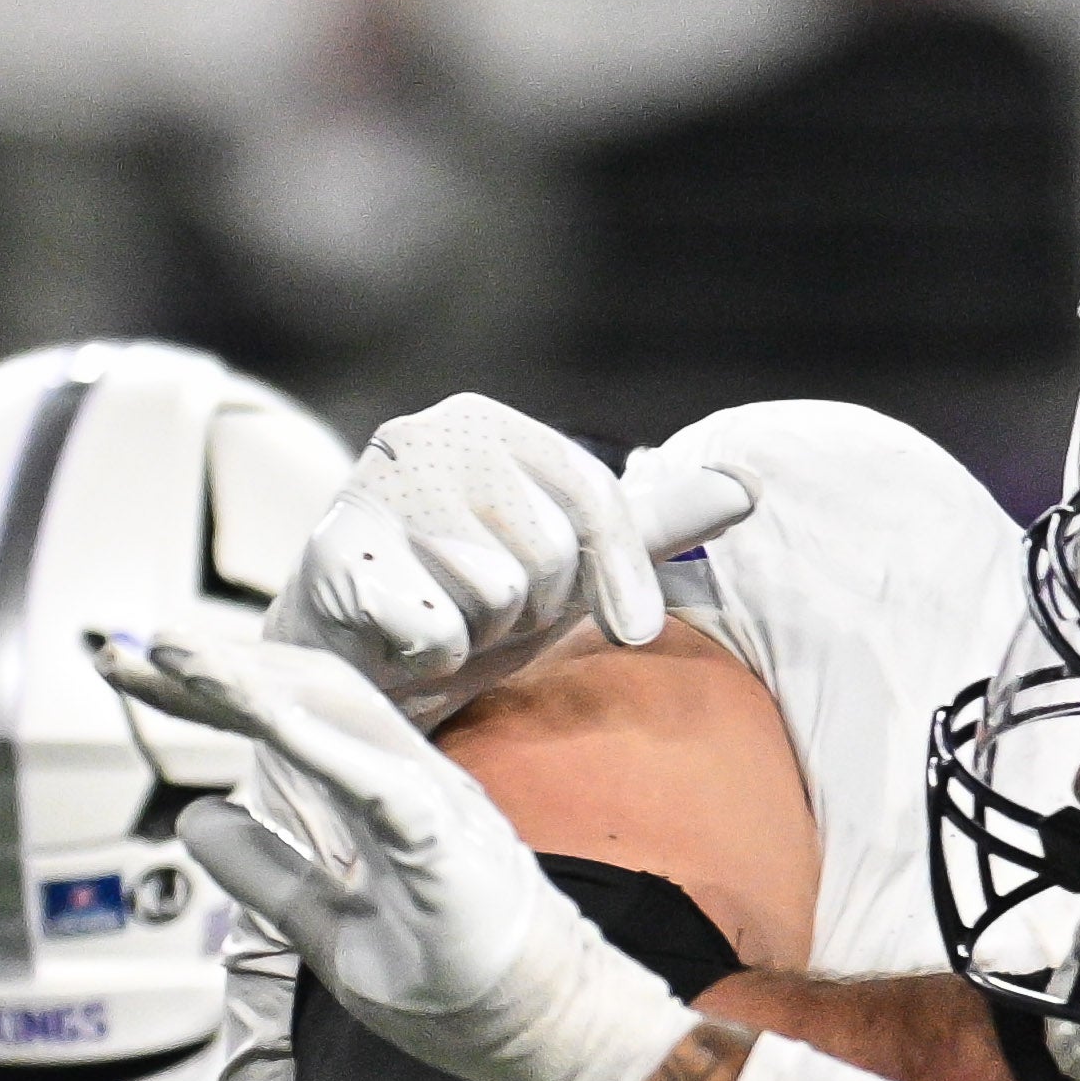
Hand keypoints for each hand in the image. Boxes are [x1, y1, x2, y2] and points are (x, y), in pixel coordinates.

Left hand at [99, 629, 697, 1080]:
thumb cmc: (453, 982)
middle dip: (214, 669)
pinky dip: (324, 748)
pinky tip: (264, 719)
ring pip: (339, 719)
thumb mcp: (325, 929)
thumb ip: (264, 871)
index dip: (211, 690)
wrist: (548, 1033)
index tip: (133, 672)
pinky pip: (383, 787)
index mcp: (377, 792)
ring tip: (178, 658)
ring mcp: (433, 808)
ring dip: (254, 686)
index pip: (285, 718)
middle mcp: (406, 779)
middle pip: (303, 695)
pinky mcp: (451, 849)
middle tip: (127, 649)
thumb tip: (193, 818)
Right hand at [270, 394, 756, 724]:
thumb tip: (746, 489)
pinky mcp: (332, 560)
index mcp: (484, 422)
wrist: (341, 657)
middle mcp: (423, 436)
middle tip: (482, 616)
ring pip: (495, 593)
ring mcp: (371, 492)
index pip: (589, 493)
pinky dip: (431, 658)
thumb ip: (644, 525)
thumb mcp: (558, 557)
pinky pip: (438, 630)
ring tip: (440, 624)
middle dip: (528, 610)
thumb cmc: (455, 597)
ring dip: (478, 635)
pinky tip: (401, 645)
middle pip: (545, 551)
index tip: (639, 632)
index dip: (622, 572)